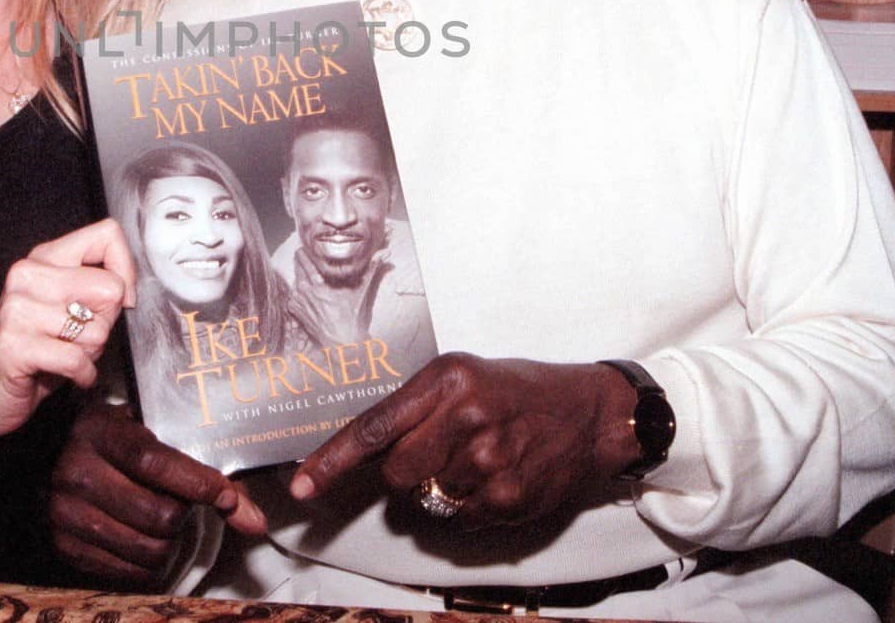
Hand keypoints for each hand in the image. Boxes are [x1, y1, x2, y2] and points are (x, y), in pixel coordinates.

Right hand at [0, 218, 135, 438]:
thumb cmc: (39, 347)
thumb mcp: (70, 305)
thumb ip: (97, 287)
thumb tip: (128, 291)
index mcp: (44, 256)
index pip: (105, 235)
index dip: (125, 270)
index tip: (120, 298)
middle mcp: (26, 275)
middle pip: (109, 288)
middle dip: (106, 321)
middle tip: (82, 336)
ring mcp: (16, 310)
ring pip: (96, 330)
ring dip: (91, 352)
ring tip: (66, 353)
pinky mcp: (12, 346)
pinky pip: (76, 360)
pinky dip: (83, 374)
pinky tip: (70, 374)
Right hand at [49, 400, 265, 585]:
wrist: (36, 455)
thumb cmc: (103, 440)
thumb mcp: (140, 432)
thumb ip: (195, 466)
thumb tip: (253, 519)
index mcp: (100, 435)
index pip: (157, 464)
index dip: (200, 484)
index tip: (226, 496)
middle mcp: (78, 474)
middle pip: (161, 515)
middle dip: (183, 512)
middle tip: (178, 500)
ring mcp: (67, 515)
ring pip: (150, 549)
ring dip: (169, 540)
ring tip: (159, 518)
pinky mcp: (66, 548)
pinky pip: (130, 572)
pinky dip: (148, 562)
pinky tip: (142, 538)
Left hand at [289, 249, 373, 343]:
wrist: (341, 343)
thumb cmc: (352, 318)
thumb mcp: (362, 293)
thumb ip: (372, 270)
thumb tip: (385, 254)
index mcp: (318, 285)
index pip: (306, 262)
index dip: (305, 252)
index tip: (305, 246)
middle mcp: (304, 292)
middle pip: (297, 269)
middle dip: (301, 261)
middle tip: (304, 254)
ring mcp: (298, 303)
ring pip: (295, 281)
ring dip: (300, 276)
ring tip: (308, 274)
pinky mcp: (296, 312)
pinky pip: (292, 296)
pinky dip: (297, 292)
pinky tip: (305, 292)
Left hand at [289, 354, 635, 530]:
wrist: (590, 412)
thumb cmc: (520, 391)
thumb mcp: (465, 376)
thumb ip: (416, 406)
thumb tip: (365, 448)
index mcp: (447, 379)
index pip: (375, 426)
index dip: (333, 460)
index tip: (304, 484)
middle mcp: (464, 417)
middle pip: (395, 473)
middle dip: (406, 470)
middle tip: (438, 452)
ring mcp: (487, 462)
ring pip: (425, 498)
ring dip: (439, 488)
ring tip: (476, 459)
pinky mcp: (506, 497)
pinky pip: (457, 518)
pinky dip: (467, 505)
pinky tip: (495, 477)